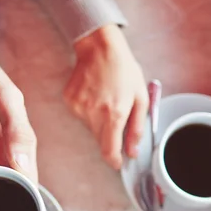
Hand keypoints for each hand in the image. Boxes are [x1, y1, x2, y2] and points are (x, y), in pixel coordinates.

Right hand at [65, 25, 147, 168]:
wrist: (99, 48)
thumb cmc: (123, 70)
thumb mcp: (140, 98)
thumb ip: (137, 128)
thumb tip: (133, 151)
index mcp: (114, 114)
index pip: (109, 151)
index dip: (114, 161)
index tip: (118, 162)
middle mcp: (94, 114)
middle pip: (100, 140)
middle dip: (109, 134)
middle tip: (116, 114)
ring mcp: (79, 108)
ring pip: (90, 128)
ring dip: (99, 120)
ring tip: (105, 99)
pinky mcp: (70, 102)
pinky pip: (80, 116)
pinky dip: (88, 110)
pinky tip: (94, 94)